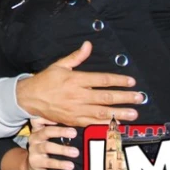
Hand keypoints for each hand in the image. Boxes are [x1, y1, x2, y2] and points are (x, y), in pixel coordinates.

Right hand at [16, 41, 142, 126]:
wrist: (29, 98)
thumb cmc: (45, 80)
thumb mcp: (59, 65)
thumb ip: (76, 57)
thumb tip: (88, 45)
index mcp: (75, 79)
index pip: (102, 80)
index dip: (118, 81)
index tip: (131, 82)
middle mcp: (77, 95)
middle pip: (105, 96)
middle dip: (124, 97)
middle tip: (139, 98)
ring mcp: (76, 109)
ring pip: (102, 112)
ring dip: (119, 113)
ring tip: (134, 113)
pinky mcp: (73, 120)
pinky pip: (92, 122)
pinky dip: (105, 123)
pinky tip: (117, 123)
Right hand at [25, 117, 77, 169]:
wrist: (31, 165)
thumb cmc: (45, 148)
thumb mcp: (47, 138)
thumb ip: (58, 131)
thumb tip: (78, 127)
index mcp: (38, 129)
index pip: (38, 119)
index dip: (47, 117)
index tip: (61, 116)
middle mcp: (35, 137)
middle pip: (46, 132)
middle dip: (60, 131)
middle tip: (74, 133)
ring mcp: (34, 149)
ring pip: (47, 147)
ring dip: (62, 149)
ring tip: (75, 152)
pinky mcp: (35, 162)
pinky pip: (49, 162)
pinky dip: (60, 164)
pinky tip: (70, 165)